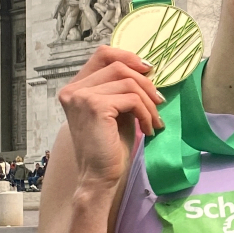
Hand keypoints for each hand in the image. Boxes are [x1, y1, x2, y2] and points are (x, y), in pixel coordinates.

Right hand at [57, 45, 163, 190]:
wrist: (98, 177)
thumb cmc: (108, 146)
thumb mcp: (115, 109)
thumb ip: (121, 87)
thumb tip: (146, 68)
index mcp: (75, 87)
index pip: (102, 54)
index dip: (128, 56)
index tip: (148, 70)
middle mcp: (74, 89)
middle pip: (118, 66)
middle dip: (145, 83)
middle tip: (159, 101)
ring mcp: (82, 97)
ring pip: (128, 82)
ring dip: (148, 102)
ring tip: (154, 120)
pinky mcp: (95, 107)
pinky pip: (132, 99)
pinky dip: (146, 113)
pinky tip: (148, 129)